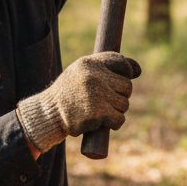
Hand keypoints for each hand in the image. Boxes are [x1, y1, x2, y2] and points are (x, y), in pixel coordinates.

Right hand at [15, 52, 141, 152]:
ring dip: (117, 110)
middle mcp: (93, 77)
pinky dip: (115, 123)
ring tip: (101, 111)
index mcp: (89, 63)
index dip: (127, 71)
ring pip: (124, 104)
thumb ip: (106, 66)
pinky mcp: (97, 114)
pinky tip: (104, 122)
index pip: (120, 62)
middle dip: (120, 95)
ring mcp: (96, 95)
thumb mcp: (82, 71)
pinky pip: (119, 119)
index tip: (124, 78)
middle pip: (126, 86)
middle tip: (106, 100)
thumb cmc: (69, 92)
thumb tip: (138, 70)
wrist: (49, 114)